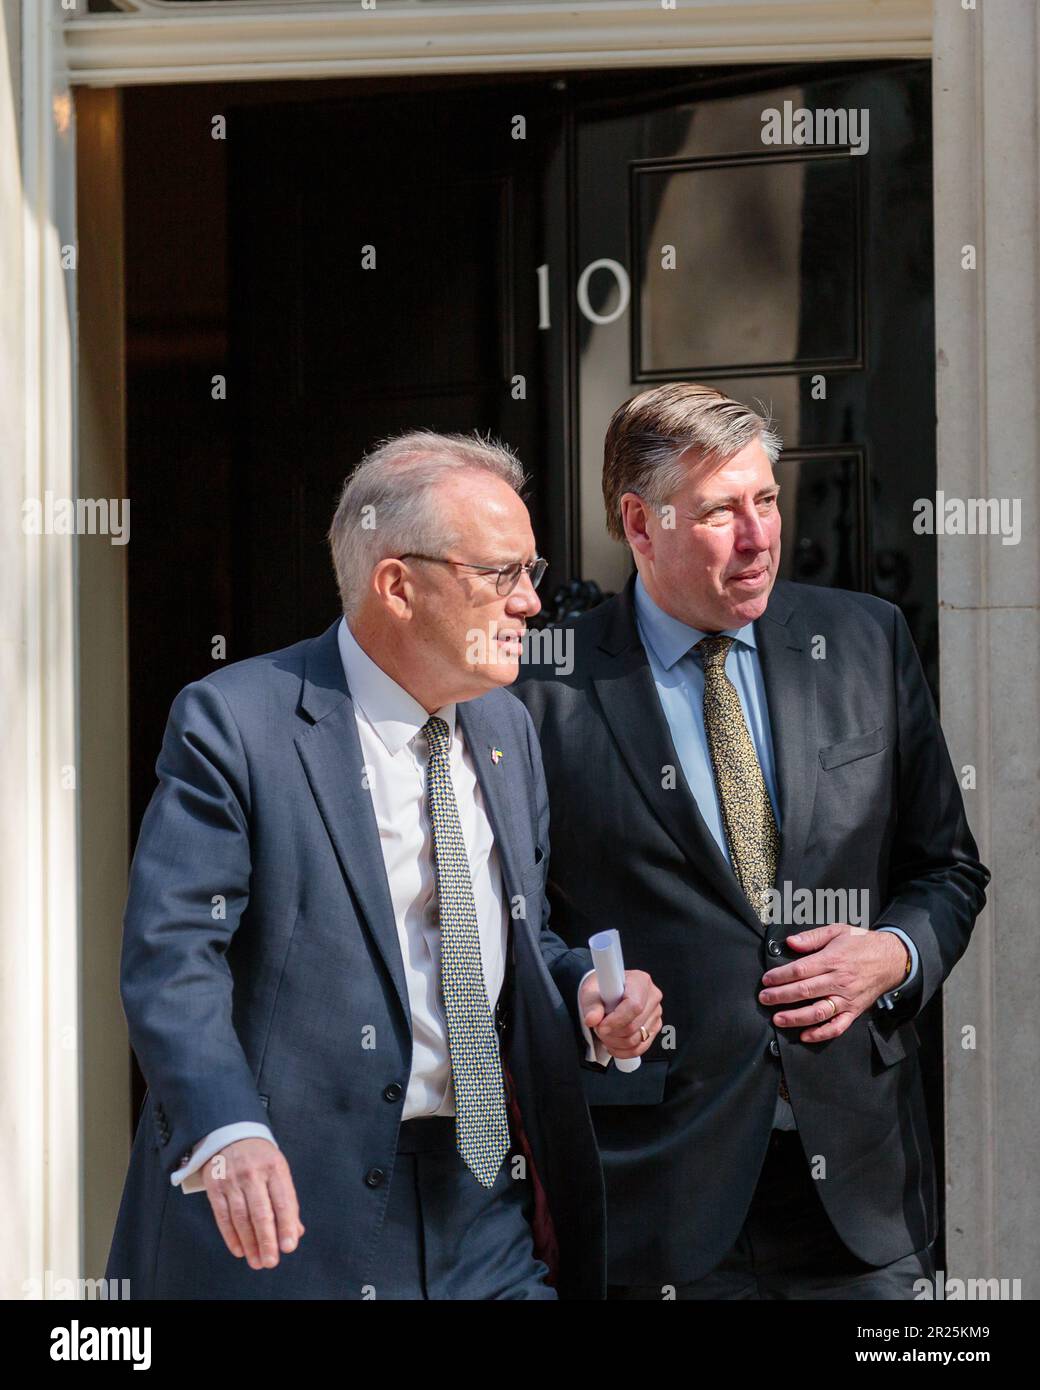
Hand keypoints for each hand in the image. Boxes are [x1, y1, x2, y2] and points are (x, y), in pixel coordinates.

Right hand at [200, 1137, 305, 1269]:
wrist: (230, 1134)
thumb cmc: (260, 1158)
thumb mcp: (278, 1170)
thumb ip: (287, 1201)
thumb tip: (296, 1232)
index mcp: (274, 1167)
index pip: (283, 1201)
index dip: (286, 1225)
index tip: (289, 1247)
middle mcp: (253, 1173)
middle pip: (261, 1212)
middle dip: (267, 1240)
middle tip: (271, 1261)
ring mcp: (232, 1180)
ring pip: (241, 1218)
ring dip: (249, 1243)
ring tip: (256, 1261)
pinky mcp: (214, 1186)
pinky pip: (223, 1216)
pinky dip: (231, 1236)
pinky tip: (239, 1250)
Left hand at [580, 969, 662, 1058]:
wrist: (607, 992)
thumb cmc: (602, 989)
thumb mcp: (590, 993)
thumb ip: (591, 1006)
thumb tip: (592, 1019)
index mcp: (640, 981)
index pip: (634, 1006)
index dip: (616, 1020)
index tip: (601, 1026)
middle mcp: (652, 996)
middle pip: (634, 1026)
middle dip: (611, 1032)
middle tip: (598, 1028)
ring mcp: (655, 1013)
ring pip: (636, 1040)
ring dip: (615, 1042)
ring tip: (604, 1033)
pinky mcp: (654, 1028)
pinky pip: (640, 1048)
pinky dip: (623, 1051)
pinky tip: (612, 1044)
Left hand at [758, 924, 909, 1041]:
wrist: (892, 959)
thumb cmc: (862, 944)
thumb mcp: (837, 931)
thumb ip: (812, 937)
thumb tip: (790, 942)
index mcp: (832, 960)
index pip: (800, 970)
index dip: (780, 976)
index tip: (766, 980)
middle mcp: (839, 981)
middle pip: (804, 991)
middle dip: (780, 996)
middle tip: (764, 999)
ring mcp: (847, 998)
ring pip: (818, 1012)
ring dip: (796, 1018)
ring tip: (778, 1019)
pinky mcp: (854, 1011)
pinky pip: (838, 1026)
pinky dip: (821, 1034)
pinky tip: (805, 1035)